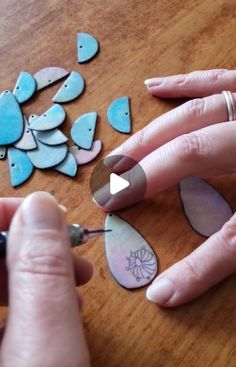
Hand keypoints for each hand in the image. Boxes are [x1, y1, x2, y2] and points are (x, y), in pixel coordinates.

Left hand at [0, 193, 91, 366]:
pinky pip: (9, 296)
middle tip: (74, 253)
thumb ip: (42, 270)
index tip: (49, 214)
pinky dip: (37, 291)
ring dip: (42, 267)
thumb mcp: (47, 340)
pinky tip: (62, 304)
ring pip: (3, 271)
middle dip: (35, 244)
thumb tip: (40, 203)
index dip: (10, 212)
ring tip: (79, 280)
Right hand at [102, 69, 235, 306]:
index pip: (232, 238)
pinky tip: (154, 87)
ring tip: (118, 156)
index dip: (195, 268)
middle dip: (146, 177)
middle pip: (195, 155)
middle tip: (109, 197)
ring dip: (150, 136)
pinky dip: (185, 83)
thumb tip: (195, 295)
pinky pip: (221, 78)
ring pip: (198, 114)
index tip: (161, 291)